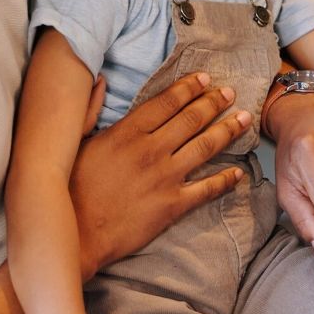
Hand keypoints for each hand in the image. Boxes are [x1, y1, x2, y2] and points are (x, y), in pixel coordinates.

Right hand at [70, 72, 251, 278]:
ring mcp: (165, 178)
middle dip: (214, 102)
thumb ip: (90, 110)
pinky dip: (225, 180)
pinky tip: (238, 172)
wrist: (75, 236)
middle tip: (230, 93)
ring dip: (227, 131)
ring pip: (205, 147)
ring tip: (244, 119)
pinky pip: (206, 189)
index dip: (188, 88)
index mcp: (127, 132)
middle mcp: (151, 150)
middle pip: (191, 119)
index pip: (166, 102)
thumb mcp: (74, 143)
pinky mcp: (173, 206)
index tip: (205, 78)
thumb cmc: (69, 190)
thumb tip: (98, 80)